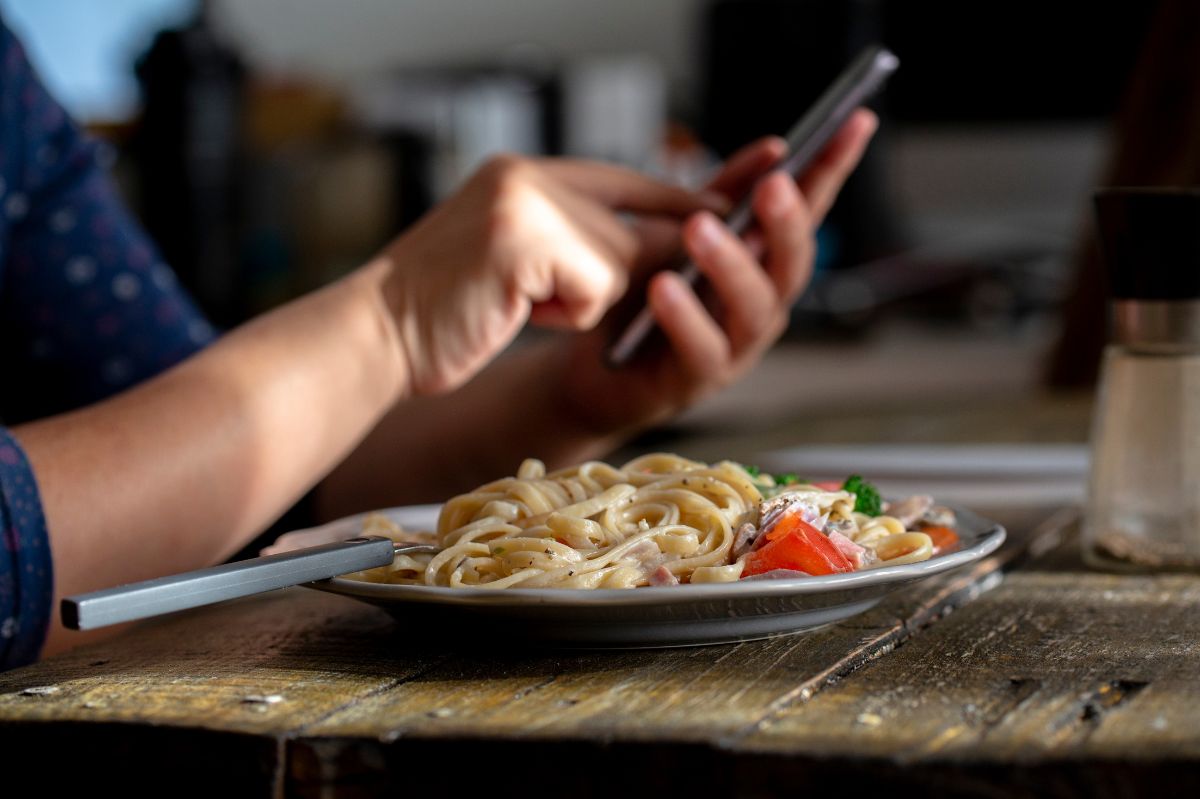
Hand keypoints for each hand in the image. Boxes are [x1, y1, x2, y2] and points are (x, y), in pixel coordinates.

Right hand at [372, 155, 727, 394]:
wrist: (373, 335)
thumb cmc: (441, 314)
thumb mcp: (516, 263)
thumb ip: (576, 243)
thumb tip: (658, 251)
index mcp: (525, 174)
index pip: (628, 180)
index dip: (681, 199)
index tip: (732, 204)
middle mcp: (529, 176)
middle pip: (639, 219)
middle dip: (646, 261)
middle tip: (618, 289)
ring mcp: (527, 202)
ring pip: (623, 256)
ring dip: (587, 297)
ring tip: (520, 300)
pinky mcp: (525, 240)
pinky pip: (597, 284)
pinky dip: (569, 311)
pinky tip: (515, 307)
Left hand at [550, 109, 878, 435]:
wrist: (590, 369)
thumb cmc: (639, 297)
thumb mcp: (674, 233)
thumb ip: (719, 194)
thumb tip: (774, 148)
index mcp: (761, 261)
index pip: (808, 208)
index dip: (834, 167)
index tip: (857, 118)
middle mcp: (761, 303)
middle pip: (792, 262)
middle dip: (787, 222)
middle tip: (775, 185)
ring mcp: (736, 345)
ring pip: (753, 306)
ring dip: (731, 264)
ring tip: (700, 229)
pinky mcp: (697, 380)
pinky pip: (701, 348)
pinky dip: (685, 317)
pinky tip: (664, 287)